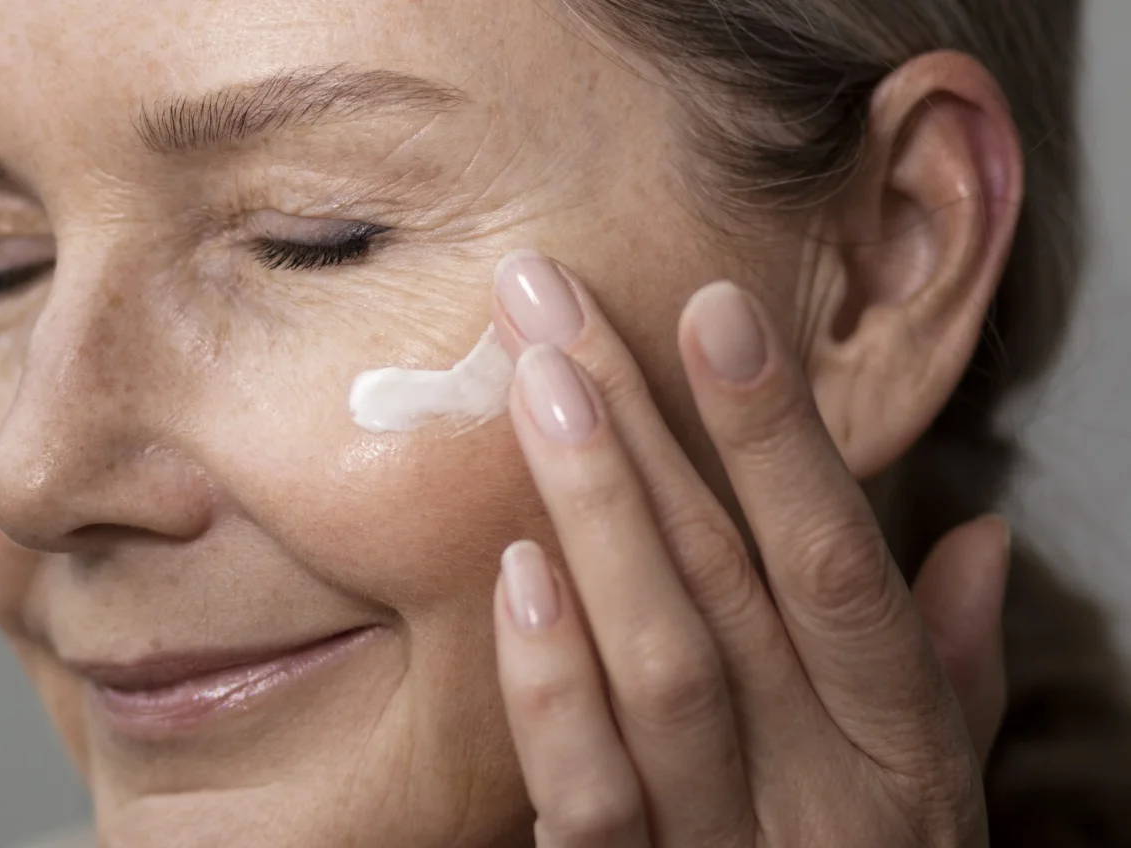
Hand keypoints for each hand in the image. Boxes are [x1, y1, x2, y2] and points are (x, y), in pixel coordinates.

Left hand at [489, 251, 1010, 846]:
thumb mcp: (936, 798)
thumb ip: (946, 673)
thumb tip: (974, 538)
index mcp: (901, 742)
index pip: (837, 558)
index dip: (779, 432)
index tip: (715, 310)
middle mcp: (829, 786)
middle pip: (727, 577)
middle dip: (640, 427)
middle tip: (555, 303)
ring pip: (664, 660)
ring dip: (597, 514)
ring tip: (538, 388)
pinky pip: (592, 794)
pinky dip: (553, 684)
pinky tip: (517, 573)